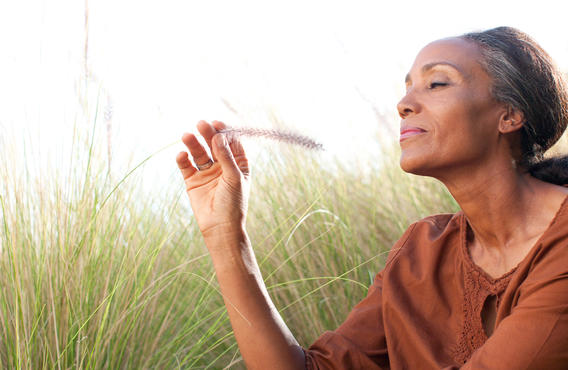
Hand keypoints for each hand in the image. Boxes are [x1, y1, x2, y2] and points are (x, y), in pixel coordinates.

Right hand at [176, 120, 249, 240]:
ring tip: (186, 136)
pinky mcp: (193, 181)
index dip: (225, 133)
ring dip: (193, 144)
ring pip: (199, 153)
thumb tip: (219, 137)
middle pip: (214, 145)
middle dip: (208, 134)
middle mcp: (222, 166)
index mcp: (238, 164)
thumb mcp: (234, 178)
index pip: (231, 143)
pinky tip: (182, 155)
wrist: (220, 228)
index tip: (218, 124)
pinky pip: (186, 166)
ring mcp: (207, 172)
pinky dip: (183, 159)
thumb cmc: (233, 204)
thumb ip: (226, 157)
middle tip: (201, 124)